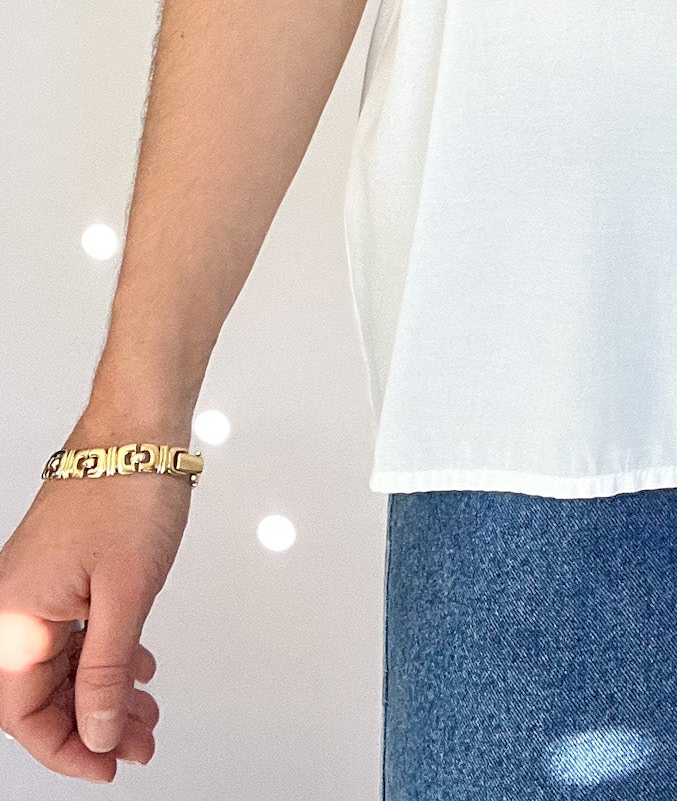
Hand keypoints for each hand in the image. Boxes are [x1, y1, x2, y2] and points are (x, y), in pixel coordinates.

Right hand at [0, 432, 190, 781]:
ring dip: (102, 694)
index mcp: (14, 617)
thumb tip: (95, 732)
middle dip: (90, 725)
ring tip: (146, 714)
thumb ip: (106, 671)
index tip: (108, 766)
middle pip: (41, 695)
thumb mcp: (124, 596)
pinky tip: (138, 669)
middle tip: (138, 744)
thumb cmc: (128, 492)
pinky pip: (73, 633)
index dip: (66, 749)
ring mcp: (37, 588)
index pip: (24, 714)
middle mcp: (14, 606)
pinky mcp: (61, 572)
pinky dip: (105, 657)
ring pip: (61, 665)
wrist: (140, 426)